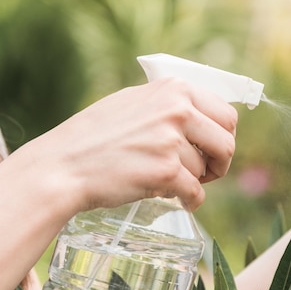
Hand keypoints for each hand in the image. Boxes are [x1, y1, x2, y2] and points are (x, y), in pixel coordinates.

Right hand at [24, 78, 237, 211]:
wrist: (63, 165)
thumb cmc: (96, 136)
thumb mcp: (136, 102)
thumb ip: (172, 105)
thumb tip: (207, 117)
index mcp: (175, 89)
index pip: (227, 115)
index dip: (223, 137)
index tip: (212, 151)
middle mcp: (177, 109)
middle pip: (227, 144)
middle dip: (219, 164)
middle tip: (205, 174)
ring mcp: (171, 140)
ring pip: (205, 171)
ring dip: (191, 181)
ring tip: (164, 180)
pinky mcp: (166, 170)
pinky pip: (196, 192)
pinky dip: (190, 201)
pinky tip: (179, 201)